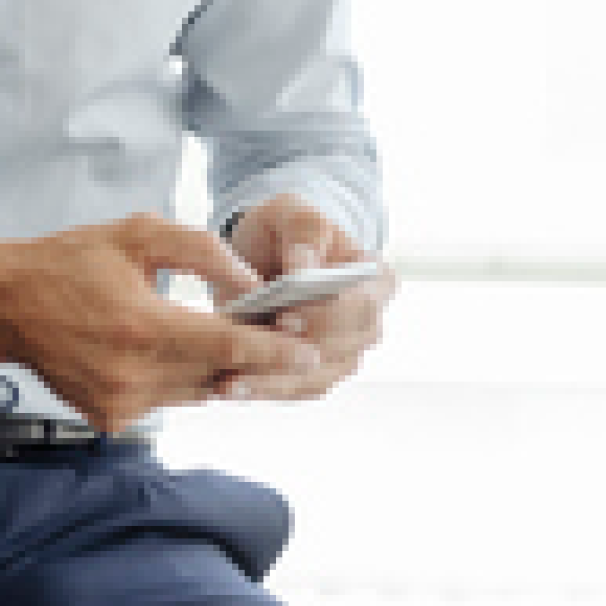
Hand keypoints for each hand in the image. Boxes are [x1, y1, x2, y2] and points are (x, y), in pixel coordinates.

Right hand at [0, 214, 317, 438]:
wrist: (1, 304)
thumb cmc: (65, 263)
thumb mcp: (136, 234)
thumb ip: (201, 249)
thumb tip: (250, 280)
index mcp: (142, 327)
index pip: (228, 346)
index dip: (274, 349)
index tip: (308, 349)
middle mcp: (132, 375)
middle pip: (219, 376)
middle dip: (253, 358)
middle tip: (281, 337)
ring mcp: (120, 402)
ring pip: (196, 392)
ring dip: (217, 370)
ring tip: (227, 340)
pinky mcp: (109, 418)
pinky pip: (165, 403)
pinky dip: (178, 380)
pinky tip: (169, 353)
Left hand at [217, 196, 393, 404]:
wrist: (269, 253)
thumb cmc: (287, 229)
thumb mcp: (294, 213)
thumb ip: (304, 234)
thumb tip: (304, 270)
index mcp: (377, 280)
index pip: (359, 306)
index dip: (324, 317)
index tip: (285, 321)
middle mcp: (369, 323)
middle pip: (337, 350)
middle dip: (292, 356)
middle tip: (246, 358)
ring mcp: (346, 354)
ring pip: (315, 377)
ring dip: (273, 383)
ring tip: (229, 383)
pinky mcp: (318, 374)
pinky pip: (296, 390)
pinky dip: (265, 391)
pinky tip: (230, 388)